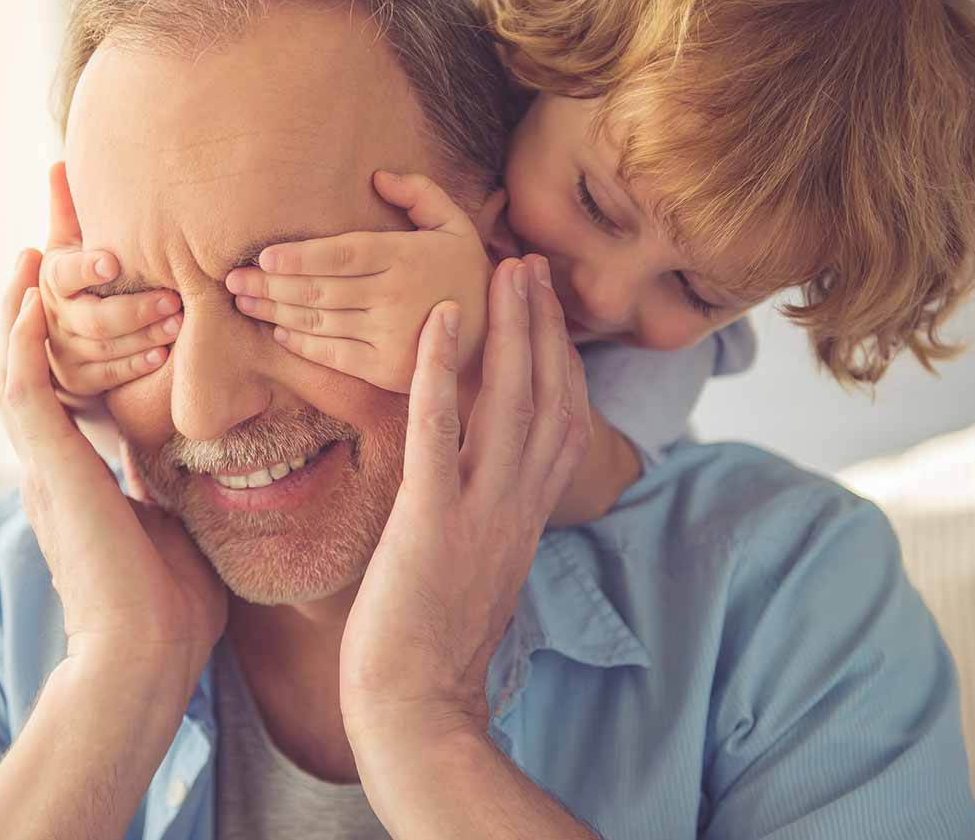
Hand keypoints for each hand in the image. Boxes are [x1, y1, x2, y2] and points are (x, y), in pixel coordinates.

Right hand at [0, 245, 224, 685]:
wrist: (146, 658)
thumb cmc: (171, 608)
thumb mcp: (174, 523)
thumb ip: (169, 486)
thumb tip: (198, 465)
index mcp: (78, 474)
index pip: (65, 383)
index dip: (63, 333)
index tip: (82, 282)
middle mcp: (51, 462)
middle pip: (29, 360)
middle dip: (36, 298)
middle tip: (44, 237)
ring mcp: (45, 467)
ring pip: (14, 366)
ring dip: (23, 303)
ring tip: (32, 246)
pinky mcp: (51, 472)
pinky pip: (24, 391)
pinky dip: (21, 341)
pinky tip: (29, 296)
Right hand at [39, 162, 182, 409]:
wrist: (62, 332)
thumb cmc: (79, 276)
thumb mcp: (69, 244)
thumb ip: (69, 209)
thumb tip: (59, 162)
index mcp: (51, 279)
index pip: (66, 273)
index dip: (88, 268)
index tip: (113, 262)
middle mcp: (54, 317)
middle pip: (92, 318)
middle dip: (134, 310)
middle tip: (174, 298)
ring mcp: (65, 352)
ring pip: (105, 348)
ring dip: (144, 336)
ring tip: (180, 323)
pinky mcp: (80, 379)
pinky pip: (109, 375)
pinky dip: (136, 364)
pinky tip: (164, 354)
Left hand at [224, 170, 490, 392]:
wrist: (496, 339)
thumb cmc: (466, 274)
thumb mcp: (455, 225)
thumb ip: (419, 194)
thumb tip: (376, 177)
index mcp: (406, 258)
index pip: (342, 255)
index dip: (300, 256)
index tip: (264, 255)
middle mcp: (395, 297)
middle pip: (320, 289)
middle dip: (270, 284)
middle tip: (231, 279)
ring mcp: (390, 336)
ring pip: (319, 322)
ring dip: (275, 312)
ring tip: (243, 302)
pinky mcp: (387, 369)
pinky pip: (334, 355)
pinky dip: (302, 344)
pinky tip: (278, 331)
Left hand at [338, 255, 589, 748]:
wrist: (413, 709)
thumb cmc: (432, 647)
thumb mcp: (477, 570)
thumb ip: (488, 520)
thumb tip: (474, 483)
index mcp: (525, 519)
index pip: (561, 425)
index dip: (559, 361)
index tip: (546, 313)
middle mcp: (516, 509)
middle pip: (549, 400)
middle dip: (544, 327)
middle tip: (533, 265)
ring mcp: (480, 514)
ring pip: (509, 404)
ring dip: (510, 330)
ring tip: (506, 270)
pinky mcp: (431, 523)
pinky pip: (440, 434)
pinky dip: (439, 372)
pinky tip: (437, 320)